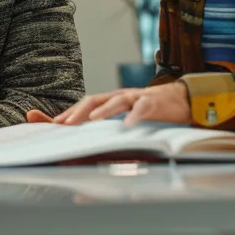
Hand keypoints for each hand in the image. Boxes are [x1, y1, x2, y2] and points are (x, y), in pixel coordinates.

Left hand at [52, 82, 189, 125]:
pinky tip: (127, 125)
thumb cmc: (148, 109)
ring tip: (92, 118)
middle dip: (79, 111)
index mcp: (110, 100)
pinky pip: (142, 108)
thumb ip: (108, 123)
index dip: (70, 112)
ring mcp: (136, 97)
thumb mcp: (124, 115)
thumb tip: (88, 138)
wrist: (179, 99)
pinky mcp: (153, 102)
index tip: (54, 124)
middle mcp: (120, 96)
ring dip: (103, 109)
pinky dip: (134, 116)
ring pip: (116, 100)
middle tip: (66, 123)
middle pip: (95, 98)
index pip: (85, 104)